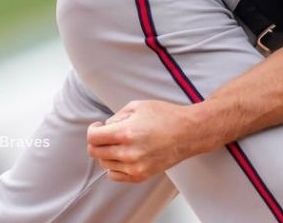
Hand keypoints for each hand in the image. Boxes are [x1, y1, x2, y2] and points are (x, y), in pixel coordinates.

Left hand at [86, 100, 202, 182]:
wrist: (189, 133)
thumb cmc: (166, 116)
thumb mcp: (138, 106)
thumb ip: (116, 116)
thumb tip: (104, 128)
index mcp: (126, 132)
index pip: (93, 138)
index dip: (93, 129)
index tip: (98, 126)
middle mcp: (128, 152)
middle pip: (95, 152)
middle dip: (98, 141)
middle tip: (108, 134)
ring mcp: (135, 166)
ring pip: (104, 164)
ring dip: (107, 153)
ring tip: (121, 143)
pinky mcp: (141, 175)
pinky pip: (114, 175)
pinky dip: (114, 166)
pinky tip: (123, 155)